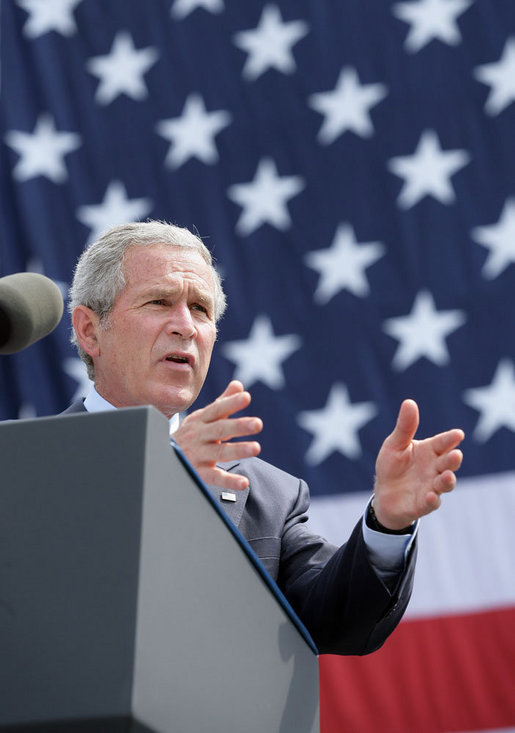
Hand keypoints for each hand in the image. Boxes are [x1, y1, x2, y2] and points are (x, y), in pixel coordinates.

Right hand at [172, 380, 261, 490]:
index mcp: (200, 420)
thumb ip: (222, 402)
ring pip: (218, 452)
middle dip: (238, 426)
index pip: (216, 409)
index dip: (231, 403)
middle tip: (258, 423)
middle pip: (219, 429)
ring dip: (238, 450)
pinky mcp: (197, 473)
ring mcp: (196, 455)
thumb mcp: (202, 417)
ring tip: (256, 448)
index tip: (246, 397)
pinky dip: (228, 480)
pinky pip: (214, 477)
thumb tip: (239, 385)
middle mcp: (198, 436)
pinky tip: (243, 482)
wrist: (160, 458)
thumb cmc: (189, 435)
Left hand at [373, 399, 463, 529]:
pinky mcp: (424, 503)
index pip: (443, 443)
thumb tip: (409, 402)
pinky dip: (432, 500)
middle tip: (456, 455)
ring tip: (447, 476)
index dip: (450, 439)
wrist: (383, 494)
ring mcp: (431, 486)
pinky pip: (431, 503)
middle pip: (447, 463)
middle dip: (453, 459)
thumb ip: (405, 427)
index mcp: (429, 451)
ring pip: (445, 483)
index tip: (458, 434)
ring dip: (448, 480)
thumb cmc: (392, 466)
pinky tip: (430, 496)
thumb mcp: (395, 444)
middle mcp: (434, 468)